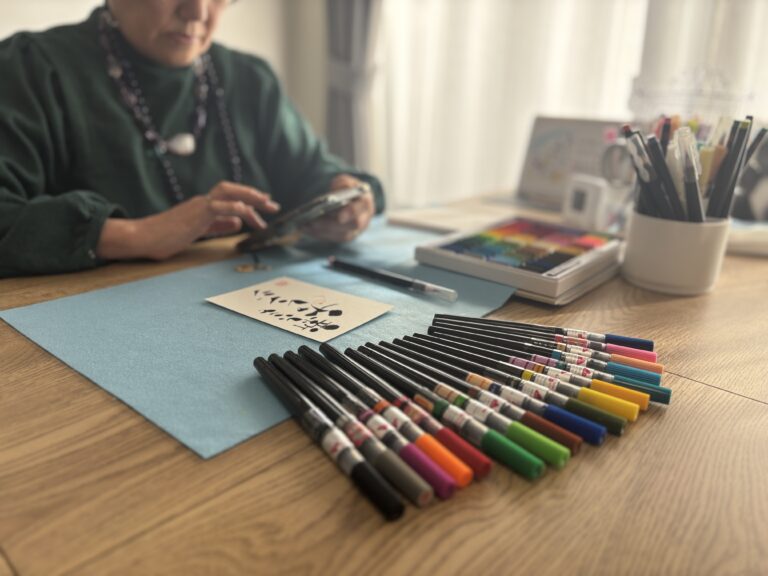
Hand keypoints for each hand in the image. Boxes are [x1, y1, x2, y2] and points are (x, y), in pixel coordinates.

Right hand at [97, 181, 279, 260]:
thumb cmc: (166, 237)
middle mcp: (203, 202)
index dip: (248, 200)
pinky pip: (221, 206)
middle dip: (254, 195)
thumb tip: (237, 222)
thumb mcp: (198, 232)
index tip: (264, 205)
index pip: (229, 198)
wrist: (144, 237)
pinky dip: (238, 208)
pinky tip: (249, 214)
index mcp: (202, 207)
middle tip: (272, 204)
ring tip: (267, 207)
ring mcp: (200, 206)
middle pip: (232, 190)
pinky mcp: (197, 213)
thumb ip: (217, 225)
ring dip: (251, 199)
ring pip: (230, 193)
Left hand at [300, 175, 374, 242]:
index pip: (360, 210)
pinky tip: (305, 229)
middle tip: (312, 222)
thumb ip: (343, 183)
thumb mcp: (346, 181)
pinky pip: (332, 238)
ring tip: (304, 226)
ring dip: (321, 232)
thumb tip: (335, 191)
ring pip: (339, 235)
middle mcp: (363, 220)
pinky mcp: (343, 236)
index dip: (350, 213)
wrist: (352, 200)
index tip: (339, 217)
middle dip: (330, 225)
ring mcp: (354, 231)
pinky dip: (318, 234)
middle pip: (348, 226)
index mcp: (365, 203)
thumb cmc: (348, 189)